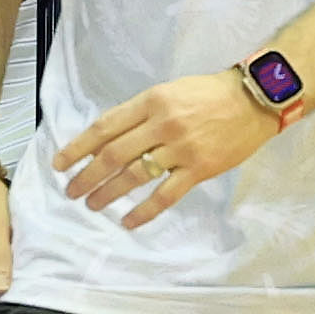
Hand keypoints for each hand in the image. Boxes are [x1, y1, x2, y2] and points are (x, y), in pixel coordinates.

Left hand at [55, 68, 275, 227]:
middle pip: (113, 155)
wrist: (254, 99)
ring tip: (93, 205)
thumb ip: (140, 114)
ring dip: (108, 193)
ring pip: (134, 176)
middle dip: (87, 176)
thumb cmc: (209, 93)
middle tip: (71, 191)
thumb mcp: (169, 92)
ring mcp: (181, 148)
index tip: (60, 164)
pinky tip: (127, 221)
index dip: (78, 147)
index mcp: (151, 101)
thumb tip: (107, 141)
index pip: (105, 127)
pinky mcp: (199, 169)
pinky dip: (143, 211)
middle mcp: (162, 124)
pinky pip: (165, 195)